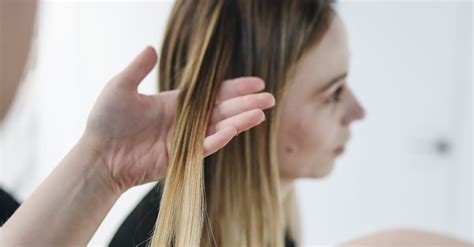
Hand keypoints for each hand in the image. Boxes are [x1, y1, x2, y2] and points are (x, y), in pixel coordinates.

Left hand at [81, 46, 274, 191]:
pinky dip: (219, 139)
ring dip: (240, 121)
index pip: (213, 93)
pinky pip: (204, 148)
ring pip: (219, 128)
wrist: (98, 156)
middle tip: (270, 98)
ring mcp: (185, 140)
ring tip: (261, 113)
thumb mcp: (120, 87)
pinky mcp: (181, 158)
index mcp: (177, 103)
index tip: (257, 81)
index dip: (235, 87)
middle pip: (223, 110)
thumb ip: (138, 69)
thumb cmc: (106, 122)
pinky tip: (233, 129)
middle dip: (247, 103)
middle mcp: (186, 121)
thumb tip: (152, 47)